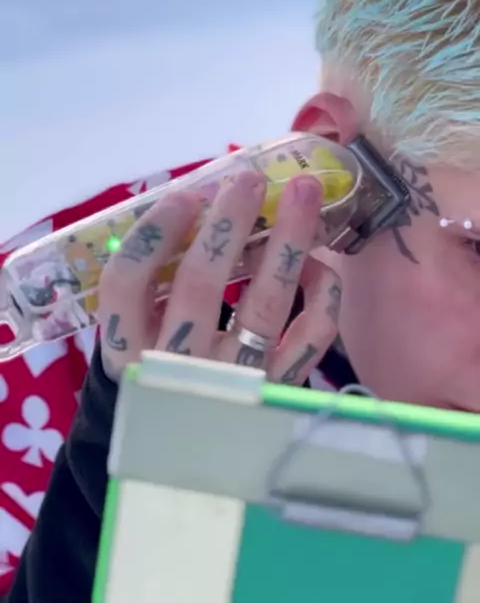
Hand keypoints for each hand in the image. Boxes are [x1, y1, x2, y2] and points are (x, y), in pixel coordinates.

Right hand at [97, 170, 340, 383]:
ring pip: (265, 304)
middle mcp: (177, 368)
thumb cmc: (158, 370)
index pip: (128, 284)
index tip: (185, 196)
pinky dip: (321, 292)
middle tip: (250, 180)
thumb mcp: (136, 334)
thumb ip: (152, 284)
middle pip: (201, 284)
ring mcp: (233, 382)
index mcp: (128, 349)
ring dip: (286, 240)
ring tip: (303, 194)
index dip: (155, 232)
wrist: (184, 451)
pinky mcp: (279, 391)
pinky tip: (316, 261)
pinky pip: (311, 336)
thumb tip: (197, 203)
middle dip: (228, 223)